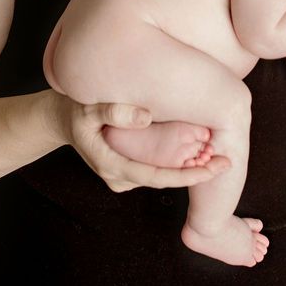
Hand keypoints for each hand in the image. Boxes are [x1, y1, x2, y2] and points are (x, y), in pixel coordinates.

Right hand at [53, 93, 230, 191]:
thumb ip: (115, 111)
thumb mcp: (89, 107)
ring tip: (215, 154)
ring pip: (159, 174)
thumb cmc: (75, 110)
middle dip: (194, 172)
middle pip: (163, 178)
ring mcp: (120, 176)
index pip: (158, 176)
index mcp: (112, 165)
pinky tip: (193, 150)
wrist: (59, 119)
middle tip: (226, 160)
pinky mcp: (125, 168)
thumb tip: (146, 116)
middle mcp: (118, 176)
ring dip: (185, 166)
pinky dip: (172, 161)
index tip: (214, 169)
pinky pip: (152, 168)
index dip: (188, 175)